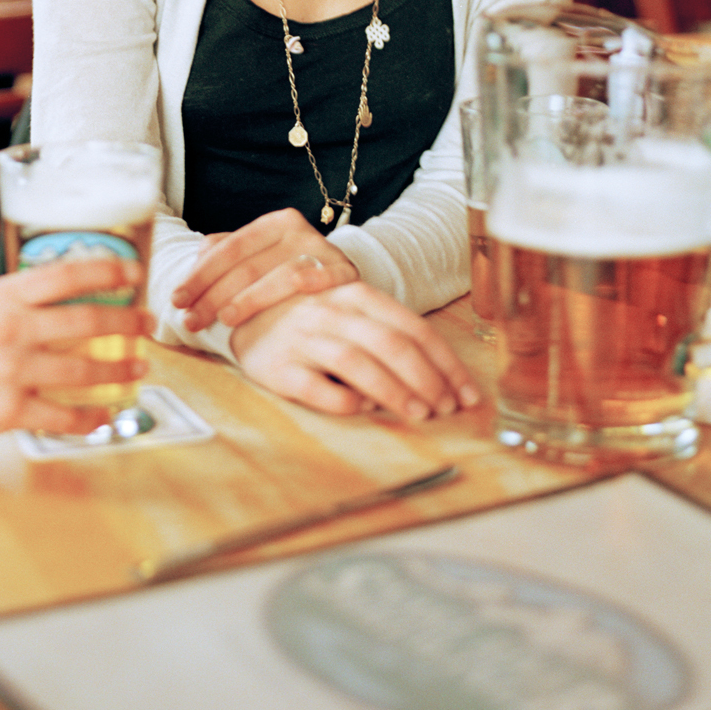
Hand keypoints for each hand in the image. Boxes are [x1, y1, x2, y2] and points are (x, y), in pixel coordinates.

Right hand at [0, 258, 151, 455]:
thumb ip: (7, 305)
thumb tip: (49, 296)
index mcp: (0, 299)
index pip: (66, 275)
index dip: (108, 272)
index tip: (134, 274)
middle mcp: (10, 330)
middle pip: (87, 321)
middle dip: (127, 323)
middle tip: (147, 324)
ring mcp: (11, 371)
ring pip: (84, 370)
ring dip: (119, 370)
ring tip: (138, 369)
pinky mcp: (9, 411)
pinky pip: (63, 415)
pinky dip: (90, 419)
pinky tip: (105, 417)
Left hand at [172, 209, 358, 331]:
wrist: (341, 279)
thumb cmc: (286, 273)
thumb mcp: (255, 259)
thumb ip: (222, 258)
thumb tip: (191, 270)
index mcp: (273, 223)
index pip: (228, 248)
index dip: (199, 275)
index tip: (177, 300)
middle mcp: (298, 230)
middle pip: (248, 264)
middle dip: (214, 295)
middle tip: (191, 321)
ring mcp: (323, 250)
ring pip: (280, 274)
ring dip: (249, 299)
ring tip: (225, 320)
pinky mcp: (345, 272)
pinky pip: (319, 280)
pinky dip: (300, 291)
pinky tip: (280, 310)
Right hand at [228, 281, 479, 420]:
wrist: (243, 316)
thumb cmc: (313, 322)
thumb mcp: (352, 314)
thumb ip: (390, 337)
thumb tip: (440, 380)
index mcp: (357, 294)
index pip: (413, 327)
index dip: (446, 363)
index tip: (467, 393)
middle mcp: (331, 311)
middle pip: (391, 344)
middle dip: (427, 379)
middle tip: (446, 408)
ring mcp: (303, 337)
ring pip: (359, 363)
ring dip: (396, 392)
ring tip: (419, 415)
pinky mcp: (278, 367)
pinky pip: (319, 388)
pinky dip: (349, 402)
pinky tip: (367, 411)